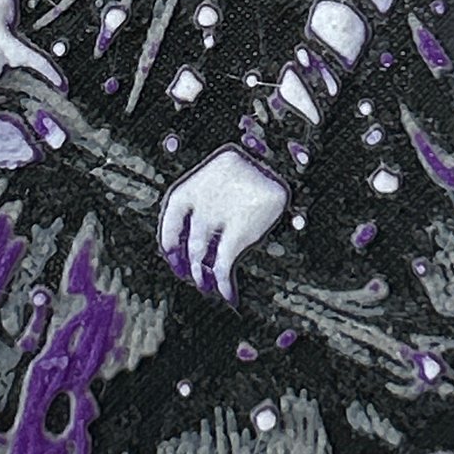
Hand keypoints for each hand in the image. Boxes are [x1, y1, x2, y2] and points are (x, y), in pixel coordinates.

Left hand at [157, 146, 288, 303]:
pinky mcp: (239, 229)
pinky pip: (223, 265)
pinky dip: (223, 284)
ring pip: (198, 256)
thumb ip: (212, 199)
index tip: (174, 258)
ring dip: (202, 277)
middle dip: (188, 266)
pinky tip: (228, 295)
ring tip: (208, 288)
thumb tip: (197, 239)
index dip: (169, 243)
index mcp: (194, 184)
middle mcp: (200, 200)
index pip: (170, 220)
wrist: (284, 159)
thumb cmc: (259, 167)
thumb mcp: (227, 175)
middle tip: (193, 278)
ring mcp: (218, 215)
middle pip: (187, 243)